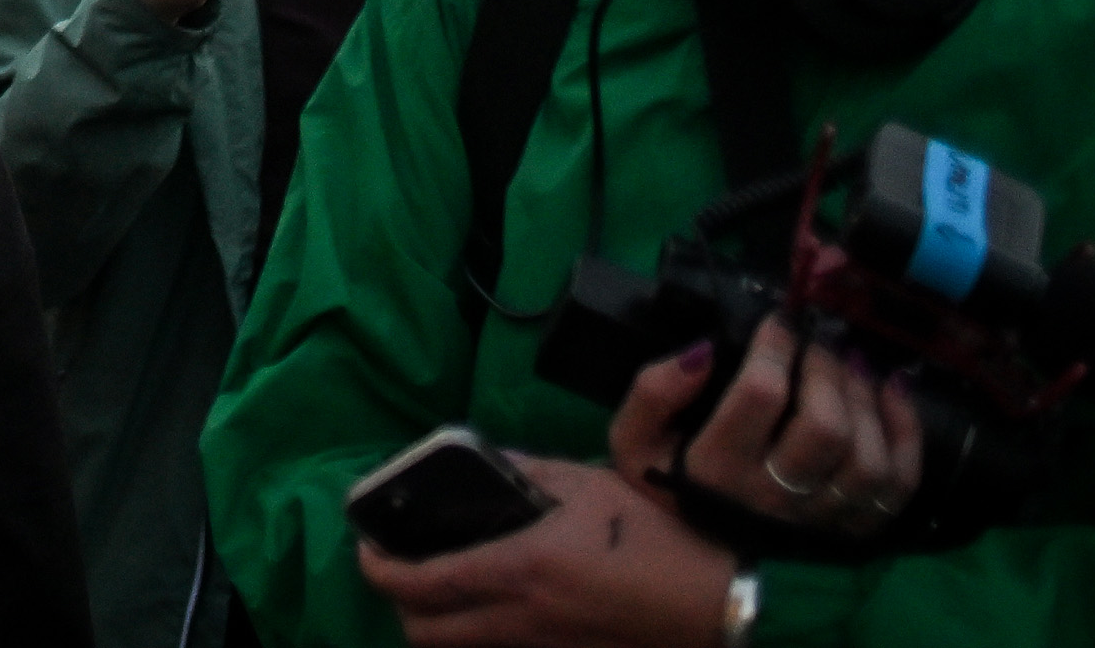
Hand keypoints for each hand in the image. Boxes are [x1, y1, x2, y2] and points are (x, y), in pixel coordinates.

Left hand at [357, 455, 734, 645]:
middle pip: (425, 632)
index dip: (378, 568)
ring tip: (442, 591)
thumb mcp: (589, 486)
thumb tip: (479, 465)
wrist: (727, 604)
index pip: (420, 582)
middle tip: (402, 569)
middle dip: (399, 604)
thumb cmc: (660, 536)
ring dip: (437, 625)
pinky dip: (481, 640)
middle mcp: (522, 620)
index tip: (367, 547)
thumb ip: (525, 474)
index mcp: (520, 568)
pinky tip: (493, 612)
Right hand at [611, 319, 921, 537]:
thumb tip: (704, 349)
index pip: (760, 395)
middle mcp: (773, 497)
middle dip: (827, 369)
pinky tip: (893, 393)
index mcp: (716, 470)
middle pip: (825, 427)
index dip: (776, 346)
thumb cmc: (663, 484)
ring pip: (867, 458)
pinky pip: (897, 486)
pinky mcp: (852, 530)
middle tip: (820, 341)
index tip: (780, 319)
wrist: (690, 556)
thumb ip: (653, 391)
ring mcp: (819, 519)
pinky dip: (906, 435)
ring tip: (854, 361)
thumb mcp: (632, 440)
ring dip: (867, 398)